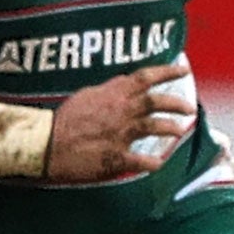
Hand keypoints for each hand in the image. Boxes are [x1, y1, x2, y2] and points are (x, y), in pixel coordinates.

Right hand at [44, 62, 193, 181]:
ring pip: (154, 126)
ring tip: (179, 130)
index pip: (145, 77)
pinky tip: (159, 164)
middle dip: (177, 102)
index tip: (184, 69)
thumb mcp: (87, 96)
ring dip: (171, 127)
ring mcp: (120, 134)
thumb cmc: (63, 120)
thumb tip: (124, 84)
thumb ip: (110, 92)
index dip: (167, 71)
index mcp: (112, 95)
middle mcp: (120, 112)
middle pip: (156, 101)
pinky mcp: (116, 157)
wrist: (44, 143)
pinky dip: (153, 163)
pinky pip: (142, 161)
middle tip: (190, 107)